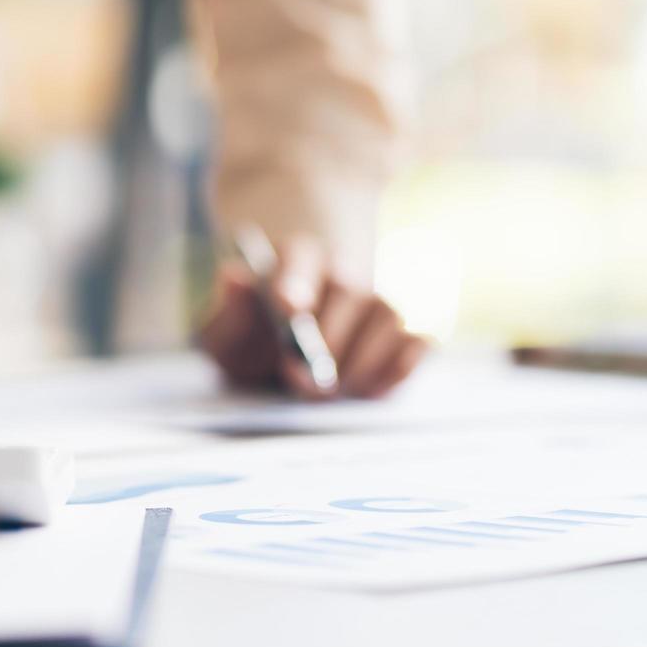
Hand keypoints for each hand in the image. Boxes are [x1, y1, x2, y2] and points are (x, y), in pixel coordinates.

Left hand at [198, 236, 427, 399]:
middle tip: (299, 381)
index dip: (296, 280)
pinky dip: (398, 368)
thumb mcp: (228, 333)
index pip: (298, 257)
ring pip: (385, 316)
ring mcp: (377, 298)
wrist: (293, 337)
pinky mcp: (407, 328)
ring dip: (358, 362)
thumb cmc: (258, 338)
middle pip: (347, 290)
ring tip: (329, 388)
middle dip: (326, 342)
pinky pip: (418, 340)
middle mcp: (343, 269)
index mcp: (294, 257)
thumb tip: (234, 275)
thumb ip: (228, 315)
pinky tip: (368, 390)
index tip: (289, 307)